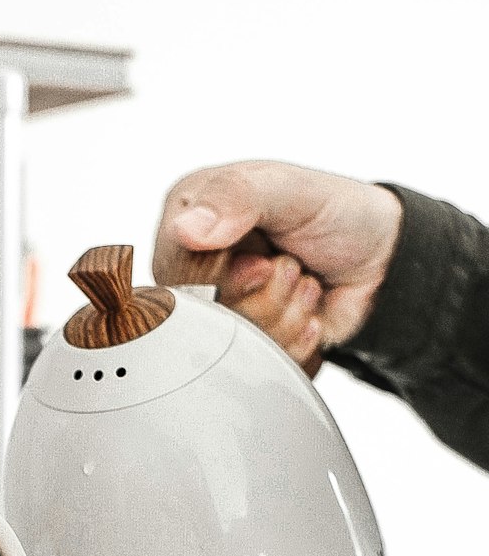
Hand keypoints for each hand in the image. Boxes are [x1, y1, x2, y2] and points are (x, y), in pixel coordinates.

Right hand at [152, 161, 402, 366]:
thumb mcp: (290, 189)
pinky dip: (293, 343)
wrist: (380, 259)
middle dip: (262, 298)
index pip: (176, 269)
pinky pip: (253, 366)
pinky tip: (307, 316)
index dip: (222, 278)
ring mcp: (217, 307)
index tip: (263, 264)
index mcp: (189, 215)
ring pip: (229, 345)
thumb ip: (237, 196)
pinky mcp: (242, 343)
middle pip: (201, 317)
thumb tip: (185, 228)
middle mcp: (193, 265)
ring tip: (304, 286)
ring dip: (284, 318)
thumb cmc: (333, 213)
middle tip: (291, 269)